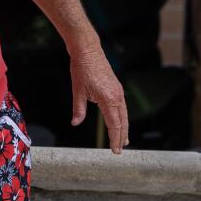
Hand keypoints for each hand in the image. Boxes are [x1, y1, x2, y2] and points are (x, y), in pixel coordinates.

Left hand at [69, 37, 129, 154]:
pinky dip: (122, 117)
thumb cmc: (82, 69)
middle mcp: (117, 96)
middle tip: (119, 150)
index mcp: (108, 99)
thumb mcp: (77, 91)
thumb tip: (75, 123)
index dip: (115, 139)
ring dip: (124, 128)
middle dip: (121, 137)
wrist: (88, 50)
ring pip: (124, 114)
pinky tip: (119, 122)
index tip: (115, 150)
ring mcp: (118, 92)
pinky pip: (122, 107)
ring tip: (123, 140)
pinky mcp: (117, 88)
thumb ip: (78, 109)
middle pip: (123, 122)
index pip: (115, 125)